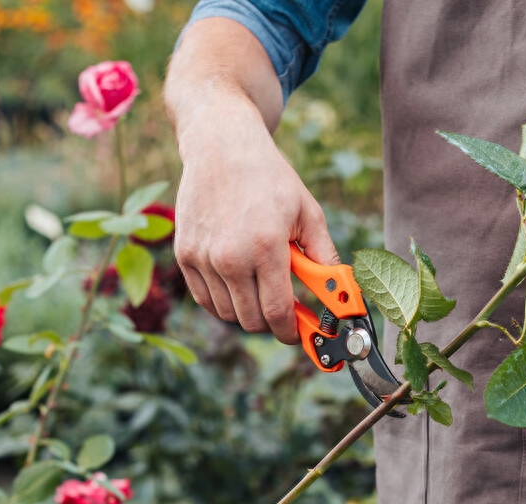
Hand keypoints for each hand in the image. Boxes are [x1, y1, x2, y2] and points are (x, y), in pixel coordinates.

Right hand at [172, 94, 337, 343]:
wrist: (221, 147)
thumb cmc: (270, 178)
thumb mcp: (308, 213)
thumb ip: (324, 257)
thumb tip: (341, 294)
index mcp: (265, 247)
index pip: (277, 313)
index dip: (291, 332)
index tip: (301, 334)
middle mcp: (229, 257)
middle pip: (251, 320)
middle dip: (272, 322)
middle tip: (285, 309)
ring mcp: (202, 258)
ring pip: (228, 313)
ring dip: (247, 310)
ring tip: (261, 285)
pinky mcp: (184, 255)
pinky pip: (205, 299)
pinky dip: (223, 301)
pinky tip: (238, 282)